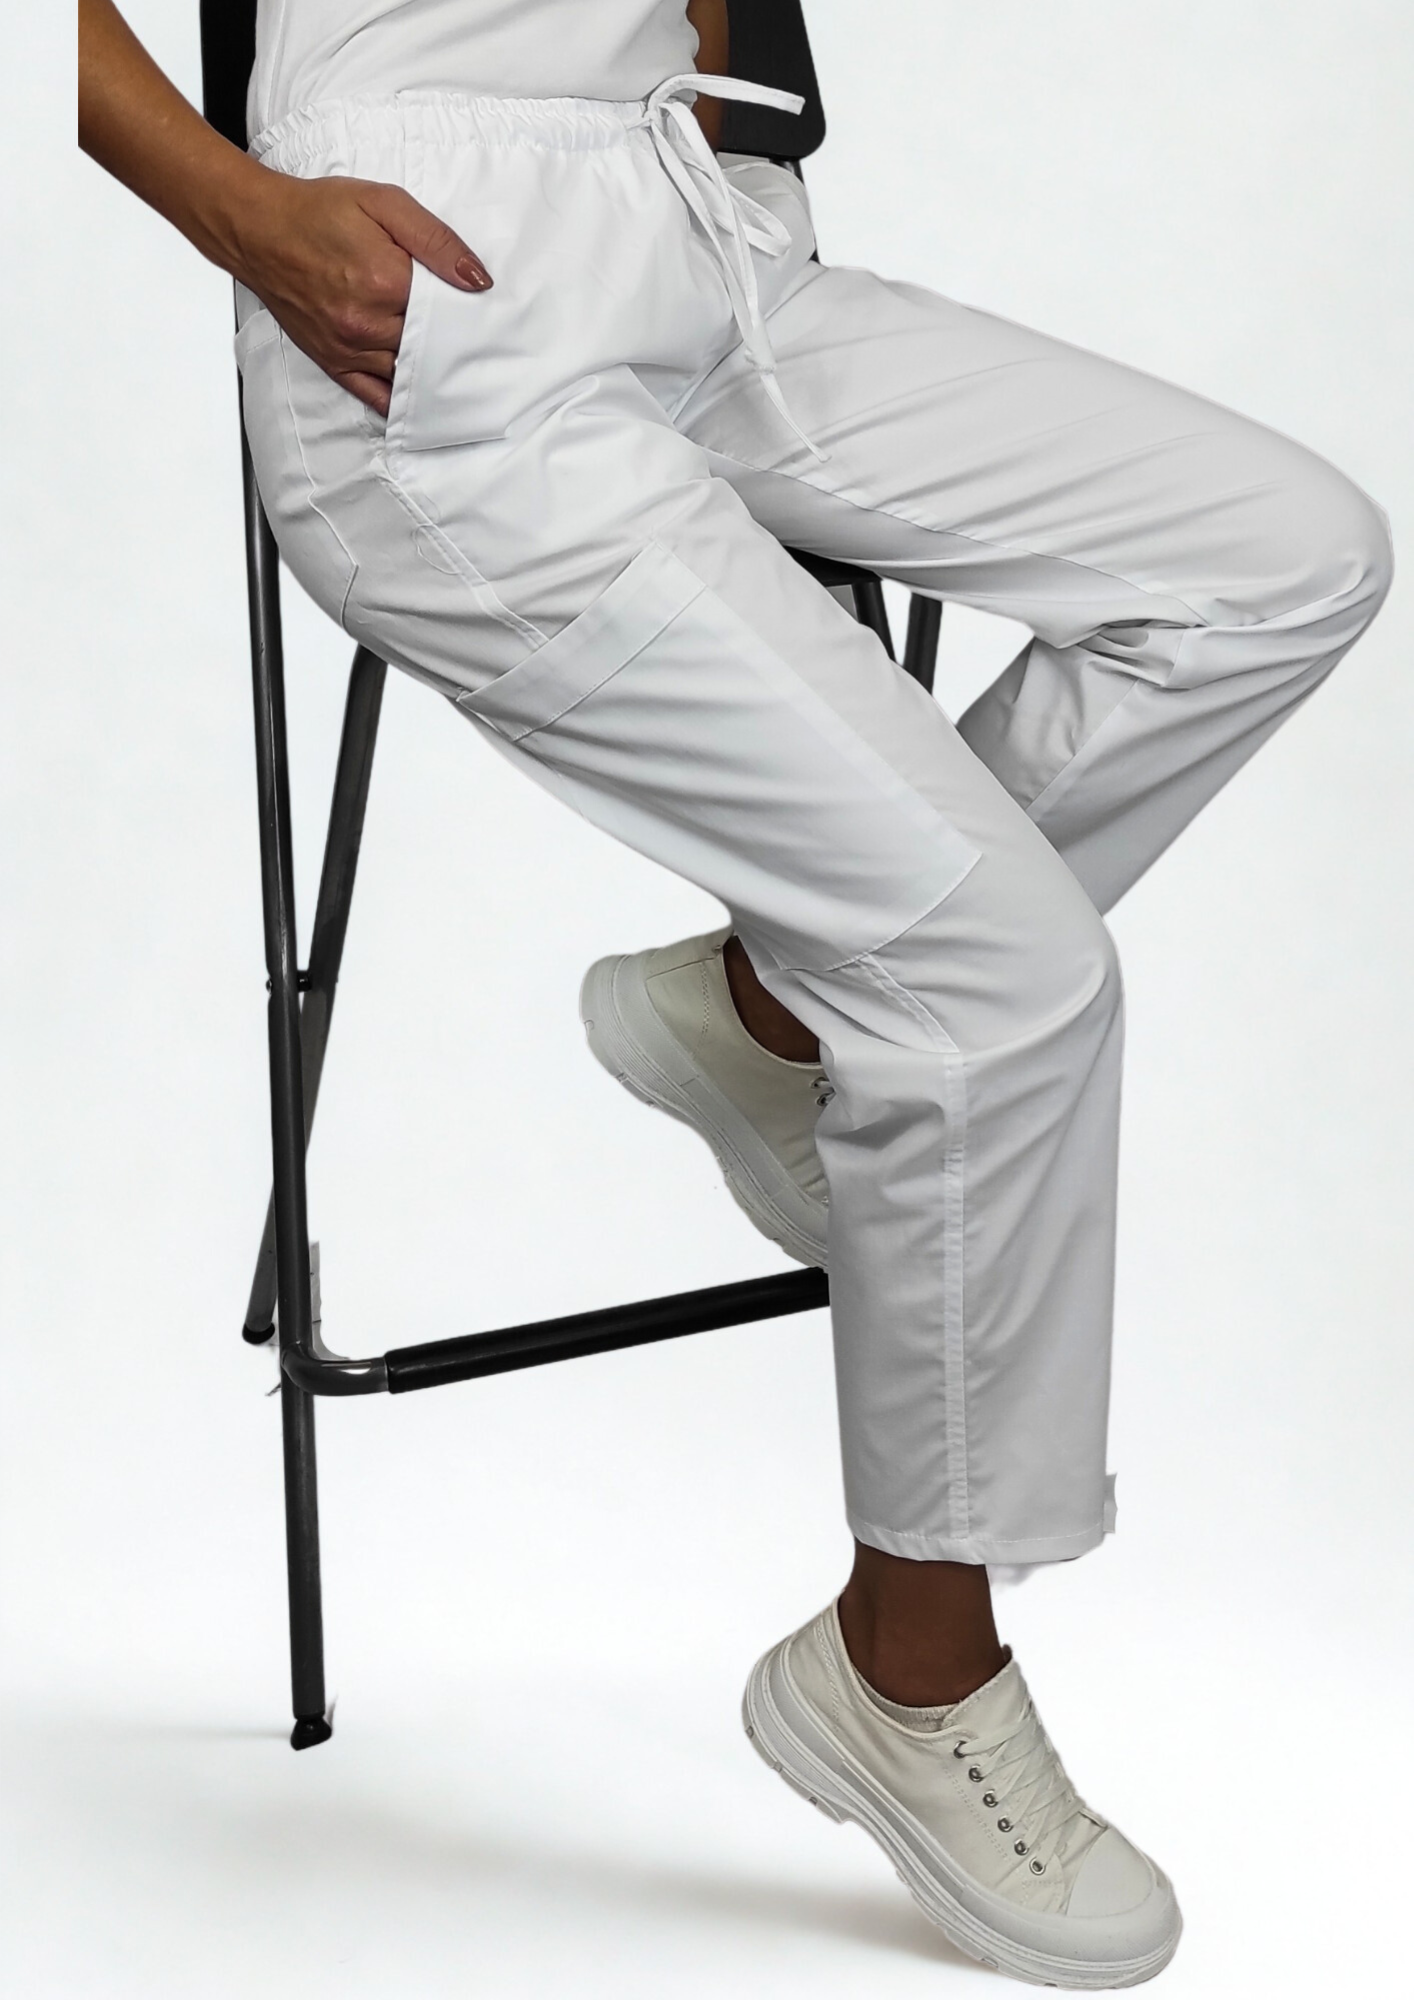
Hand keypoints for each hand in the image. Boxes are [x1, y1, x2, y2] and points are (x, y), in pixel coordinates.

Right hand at [238, 170, 491, 414]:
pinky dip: (401, 400)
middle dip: (452, 342)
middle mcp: (368, 324)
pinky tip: (422, 398)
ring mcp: (350, 349)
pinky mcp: (334, 364)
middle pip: (431, 347)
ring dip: (432, 373)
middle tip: (477, 341)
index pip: (447, 311)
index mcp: (386, 282)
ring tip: (457, 368)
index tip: (485, 314)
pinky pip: (376, 396)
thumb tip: (478, 279)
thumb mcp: (384, 203)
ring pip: (408, 374)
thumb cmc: (319, 212)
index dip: (467, 311)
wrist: (258, 230)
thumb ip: (434, 239)